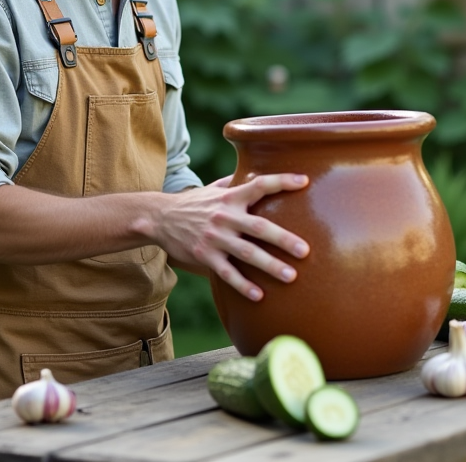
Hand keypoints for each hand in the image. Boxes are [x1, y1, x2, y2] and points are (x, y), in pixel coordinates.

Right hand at [149, 173, 309, 301]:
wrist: (160, 217)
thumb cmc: (195, 203)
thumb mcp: (214, 188)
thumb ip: (237, 183)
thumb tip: (259, 170)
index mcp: (231, 197)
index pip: (260, 185)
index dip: (282, 181)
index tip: (304, 182)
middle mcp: (225, 216)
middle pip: (259, 227)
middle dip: (283, 239)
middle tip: (305, 251)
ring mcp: (215, 238)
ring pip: (246, 253)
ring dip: (269, 265)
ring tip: (291, 276)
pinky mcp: (205, 256)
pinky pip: (227, 273)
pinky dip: (243, 285)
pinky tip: (259, 296)